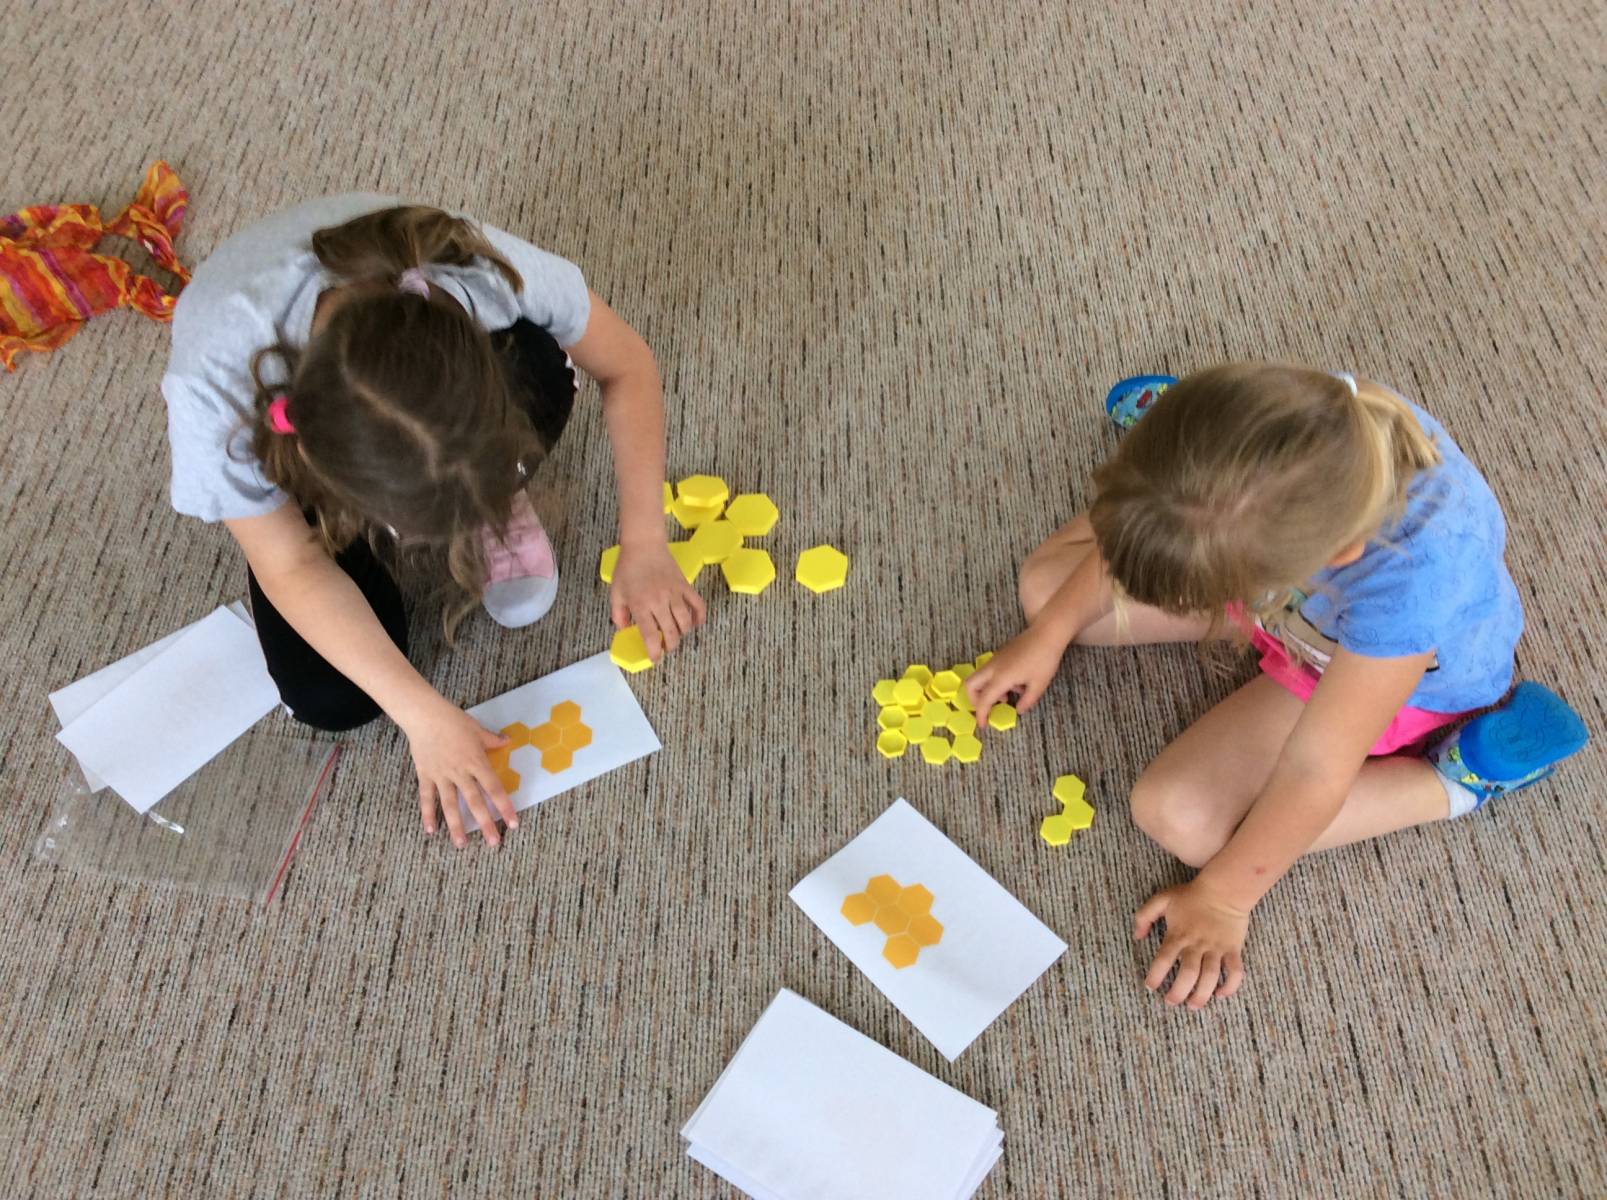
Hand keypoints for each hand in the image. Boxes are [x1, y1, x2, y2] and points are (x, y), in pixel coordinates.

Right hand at [403, 698, 518, 848]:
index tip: (513, 823)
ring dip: (456, 825)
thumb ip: (492, 740)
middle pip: (474, 802)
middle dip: (485, 823)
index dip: (504, 806)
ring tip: (462, 844)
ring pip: (450, 805)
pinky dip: (427, 814)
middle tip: (493, 842)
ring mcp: (441, 776)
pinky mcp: (425, 775)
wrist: (424, 715)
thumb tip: (507, 742)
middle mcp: (460, 772)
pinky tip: (431, 831)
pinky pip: (427, 798)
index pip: (494, 788)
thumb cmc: (453, 721)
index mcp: (476, 762)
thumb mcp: (477, 730)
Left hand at [609, 541, 706, 660]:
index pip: (650, 636)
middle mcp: (659, 602)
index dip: (654, 652)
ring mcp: (675, 594)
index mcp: (641, 605)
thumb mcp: (616, 593)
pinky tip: (695, 624)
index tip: (655, 658)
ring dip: (682, 634)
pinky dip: (699, 617)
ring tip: (676, 635)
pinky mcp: (685, 586)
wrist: (644, 545)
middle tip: (665, 647)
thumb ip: (619, 614)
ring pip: (685, 623)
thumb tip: (625, 630)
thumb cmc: (627, 568)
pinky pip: (698, 605)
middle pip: (671, 633)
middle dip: (669, 646)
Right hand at [964, 624, 1068, 720]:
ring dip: (987, 690)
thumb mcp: (1039, 685)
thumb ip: (1027, 701)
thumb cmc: (1044, 659)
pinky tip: (1015, 683)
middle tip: (988, 708)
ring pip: (979, 678)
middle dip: (974, 700)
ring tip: (1008, 696)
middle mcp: (992, 668)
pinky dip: (994, 682)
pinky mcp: (1000, 654)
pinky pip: (989, 671)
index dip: (981, 715)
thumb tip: (1019, 710)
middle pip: (970, 685)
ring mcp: (995, 659)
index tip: (983, 725)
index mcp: (1000, 678)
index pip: (984, 700)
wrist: (1047, 633)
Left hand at [1133, 881, 1249, 1007]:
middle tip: (1171, 1002)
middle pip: (1188, 974)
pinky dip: (1230, 986)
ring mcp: (1216, 948)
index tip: (1150, 987)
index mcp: (1178, 934)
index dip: (1155, 975)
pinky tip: (1220, 994)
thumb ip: (1144, 915)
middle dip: (1178, 992)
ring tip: (1193, 1005)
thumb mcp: (1162, 899)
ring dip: (1201, 995)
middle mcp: (1197, 944)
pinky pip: (1235, 972)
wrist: (1224, 888)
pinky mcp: (1233, 949)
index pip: (1163, 959)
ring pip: (1210, 977)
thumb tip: (1137, 936)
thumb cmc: (1191, 895)